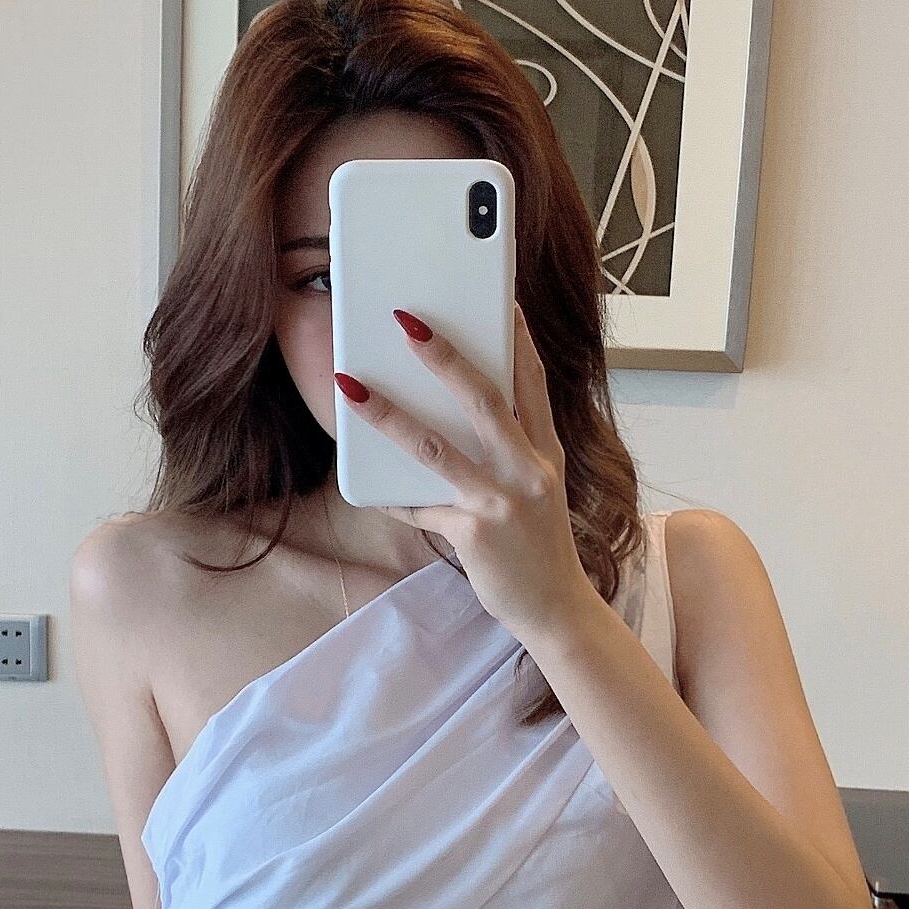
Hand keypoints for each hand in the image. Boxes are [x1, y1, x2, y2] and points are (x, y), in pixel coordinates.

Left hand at [332, 301, 595, 645]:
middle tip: (405, 320)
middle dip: (443, 355)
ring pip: (437, 447)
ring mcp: (502, 500)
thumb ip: (506, 454)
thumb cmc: (539, 547)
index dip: (514, 335)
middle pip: (483, 397)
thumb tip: (451, 419)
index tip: (498, 297)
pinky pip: (421, 507)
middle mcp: (529, 469)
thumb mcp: (537, 491)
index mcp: (545, 451)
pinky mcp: (475, 532)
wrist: (556, 611)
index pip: (531, 380)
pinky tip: (367, 485)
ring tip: (352, 387)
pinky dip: (394, 497)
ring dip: (389, 414)